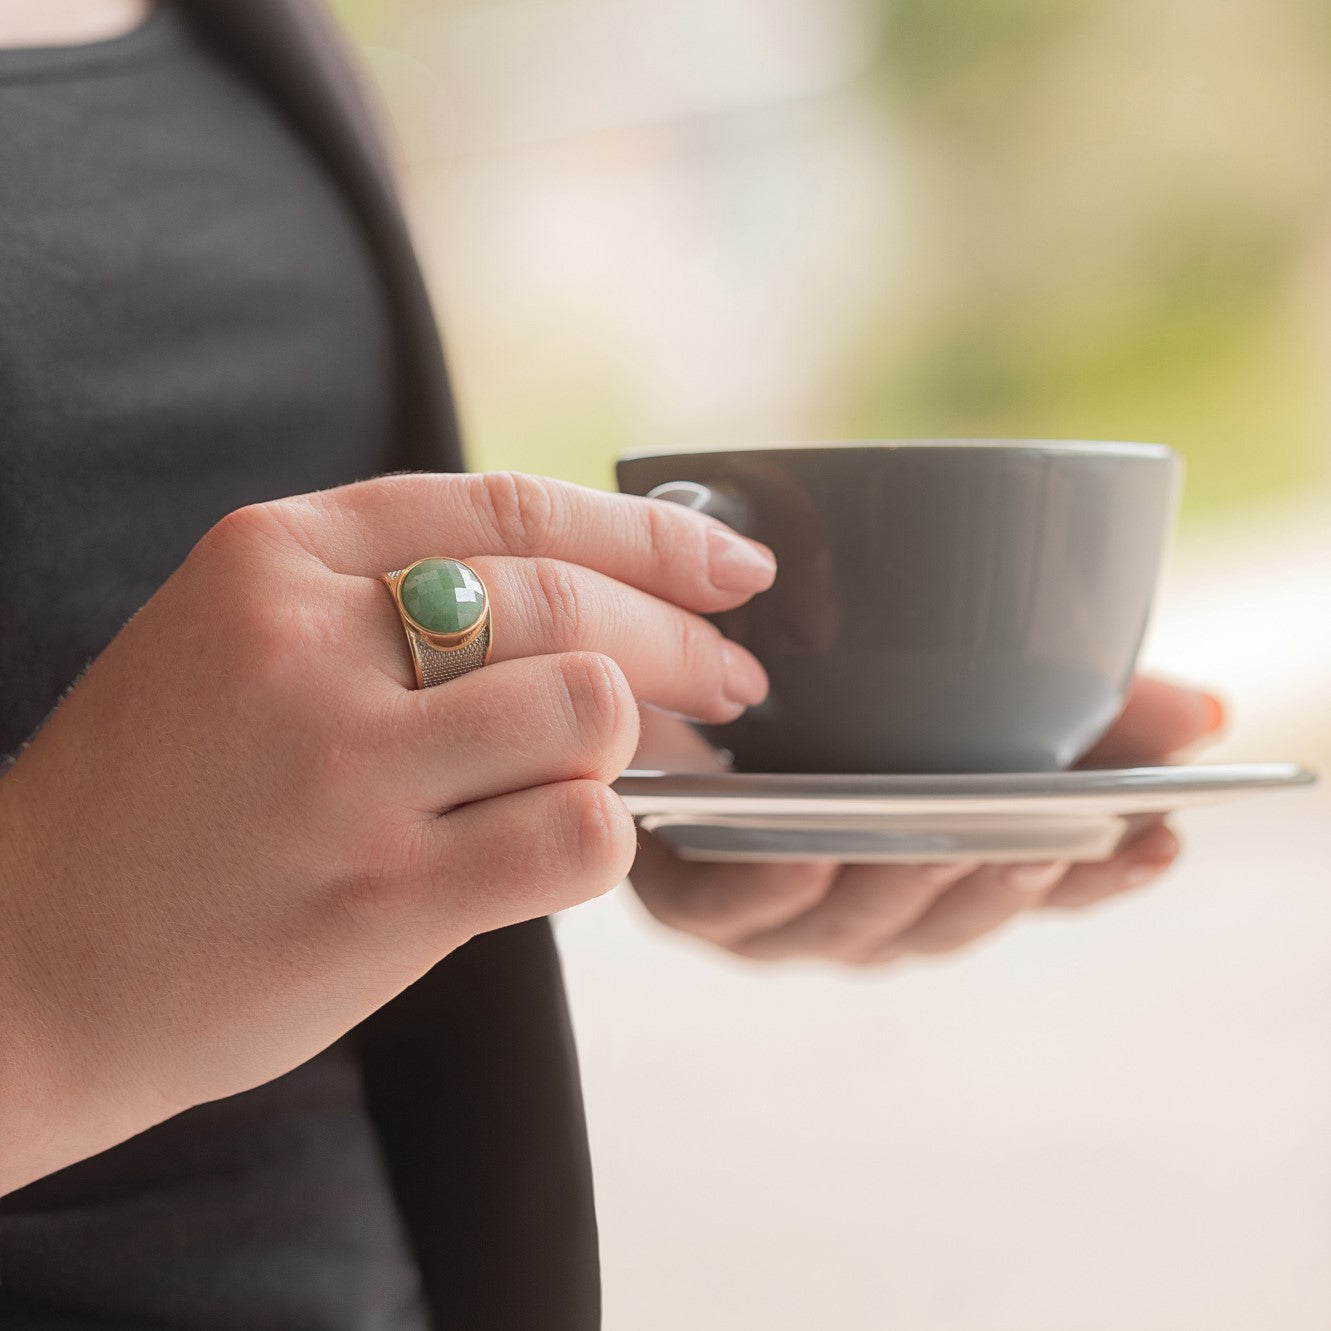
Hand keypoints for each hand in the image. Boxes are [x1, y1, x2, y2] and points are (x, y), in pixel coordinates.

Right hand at [0, 472, 775, 1190]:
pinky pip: (575, 834)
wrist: (29, 955)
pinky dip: (604, 837)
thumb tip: (593, 588)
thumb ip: (389, 596)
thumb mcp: (240, 640)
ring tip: (613, 774)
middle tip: (732, 683)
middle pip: (570, 607)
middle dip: (685, 645)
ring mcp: (345, 770)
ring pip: (589, 710)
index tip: (731, 566)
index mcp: (276, 555)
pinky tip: (570, 847)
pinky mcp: (382, 894)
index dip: (649, 537)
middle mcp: (308, 643)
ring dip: (630, 746)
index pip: (514, 511)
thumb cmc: (161, 796)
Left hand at [629, 676, 1224, 964]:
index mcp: (942, 866)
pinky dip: (773, 886)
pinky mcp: (692, 896)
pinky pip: (736, 909)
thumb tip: (1205, 714)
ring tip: (939, 840)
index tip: (1159, 835)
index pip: (1042, 885)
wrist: (673, 685)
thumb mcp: (962, 676)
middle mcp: (872, 904)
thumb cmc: (828, 692)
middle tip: (1042, 838)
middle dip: (999, 884)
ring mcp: (785, 913)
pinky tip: (805, 851)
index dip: (1104, 874)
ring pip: (854, 924)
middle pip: (949, 918)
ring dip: (900, 888)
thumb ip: (1081, 700)